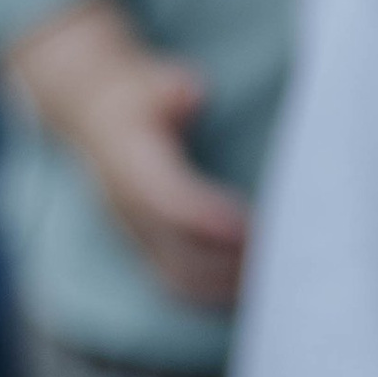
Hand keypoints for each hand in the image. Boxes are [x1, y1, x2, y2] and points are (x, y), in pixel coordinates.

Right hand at [3, 0, 249, 311]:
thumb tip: (189, 91)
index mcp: (127, 167)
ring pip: (182, 276)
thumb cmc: (133, 102)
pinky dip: (218, 292)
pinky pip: (181, 284)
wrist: (92, 125)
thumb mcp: (144, 84)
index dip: (204, 217)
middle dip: (231, 260)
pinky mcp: (148, 251)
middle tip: (285, 256)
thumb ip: (167, 89)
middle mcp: (128, 210)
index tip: (246, 226)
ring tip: (279, 276)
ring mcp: (135, 236)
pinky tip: (257, 285)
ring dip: (229, 283)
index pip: (165, 202)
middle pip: (180, 251)